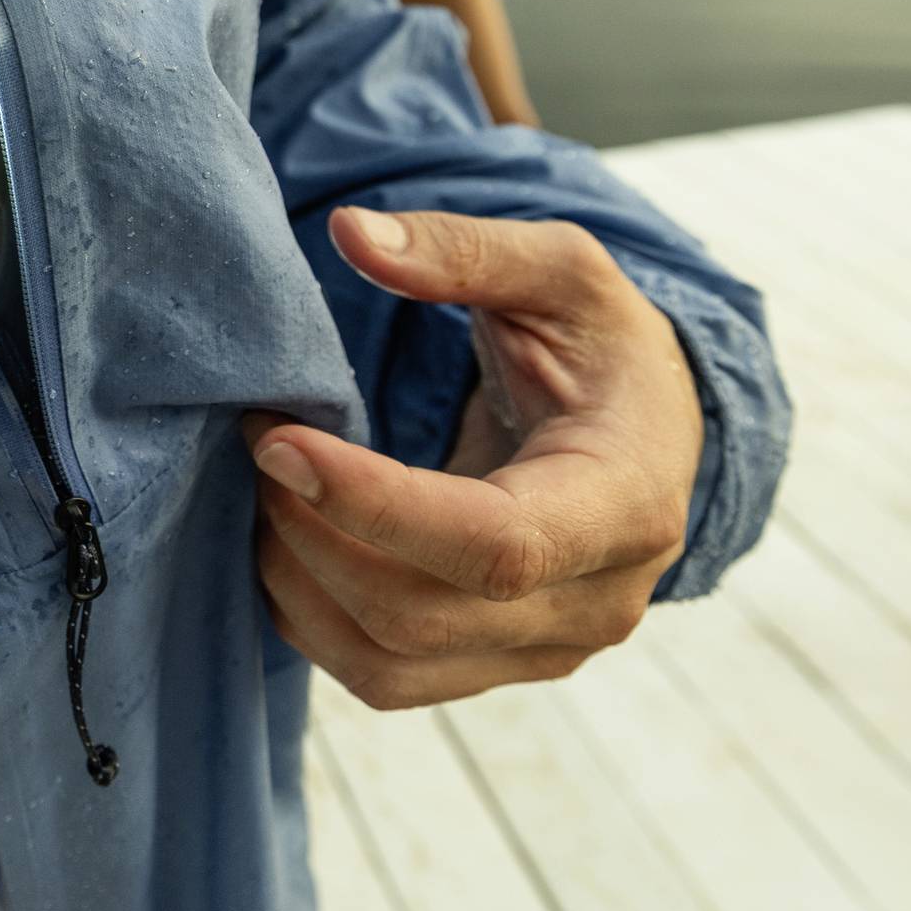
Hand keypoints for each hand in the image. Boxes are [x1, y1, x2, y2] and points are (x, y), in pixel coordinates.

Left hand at [245, 207, 702, 709]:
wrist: (649, 434)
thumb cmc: (604, 346)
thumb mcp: (561, 272)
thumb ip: (464, 249)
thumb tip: (352, 233)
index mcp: (626, 504)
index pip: (492, 544)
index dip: (372, 505)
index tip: (278, 439)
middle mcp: (596, 602)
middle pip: (418, 614)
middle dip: (311, 532)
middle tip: (261, 442)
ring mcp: (546, 651)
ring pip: (388, 666)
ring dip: (298, 583)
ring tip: (267, 487)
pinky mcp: (496, 669)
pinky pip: (383, 677)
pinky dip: (311, 616)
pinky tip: (288, 537)